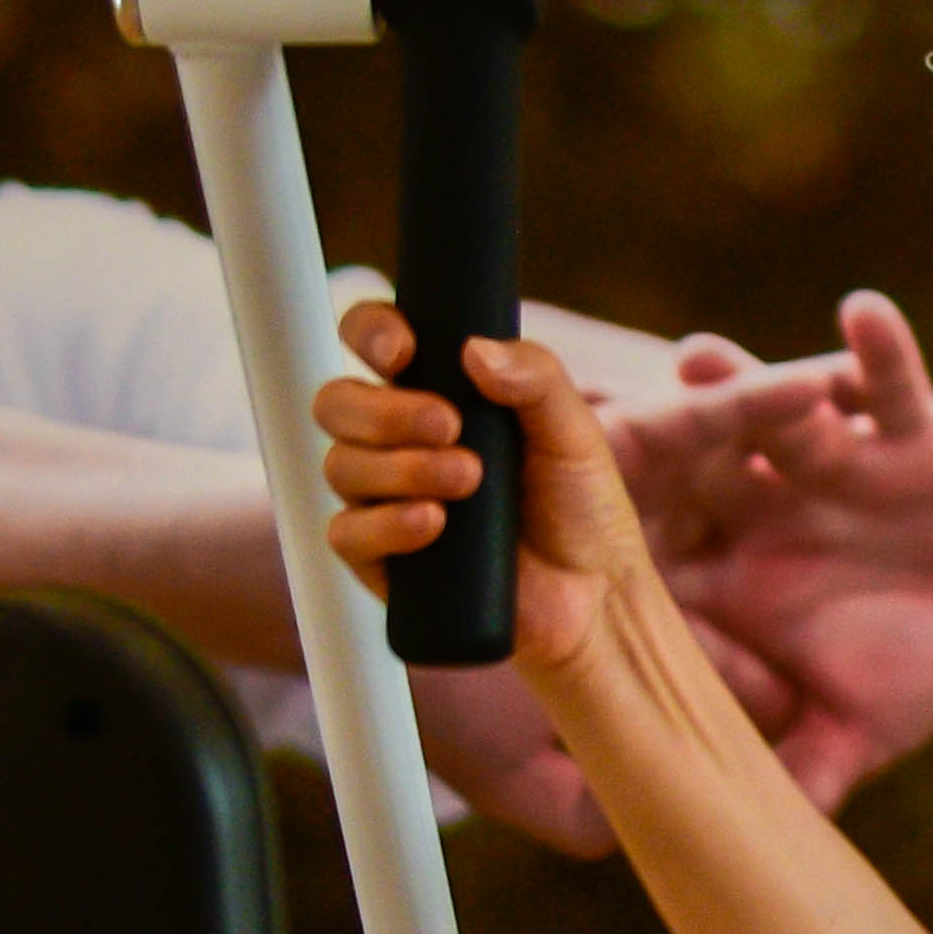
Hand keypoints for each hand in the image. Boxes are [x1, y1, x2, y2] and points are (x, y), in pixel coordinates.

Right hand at [328, 307, 696, 844]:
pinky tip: (431, 523)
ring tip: (467, 482)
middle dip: (385, 408)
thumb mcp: (573, 431)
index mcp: (435, 393)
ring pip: (340, 465)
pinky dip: (384, 524)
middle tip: (450, 425)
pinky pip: (345, 534)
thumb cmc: (583, 511)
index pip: (371, 342)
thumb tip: (474, 350)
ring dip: (398, 466)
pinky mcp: (383, 564)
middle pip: (338, 402)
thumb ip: (536, 377)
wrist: (594, 602)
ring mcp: (385, 502)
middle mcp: (397, 443)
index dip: (369, 331)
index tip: (402, 348)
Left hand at [602, 293, 932, 798]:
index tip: (542, 528)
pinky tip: (863, 315)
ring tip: (703, 356)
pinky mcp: (906, 431)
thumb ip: (807, 771)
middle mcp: (764, 505)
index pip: (657, 550)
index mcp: (733, 569)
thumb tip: (749, 844)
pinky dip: (879, 351)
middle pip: (694, 467)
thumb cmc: (905, 662)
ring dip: (741, 383)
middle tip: (590, 410)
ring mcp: (828, 463)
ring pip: (774, 415)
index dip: (601, 539)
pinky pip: (890, 383)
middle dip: (647, 445)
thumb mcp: (855, 730)